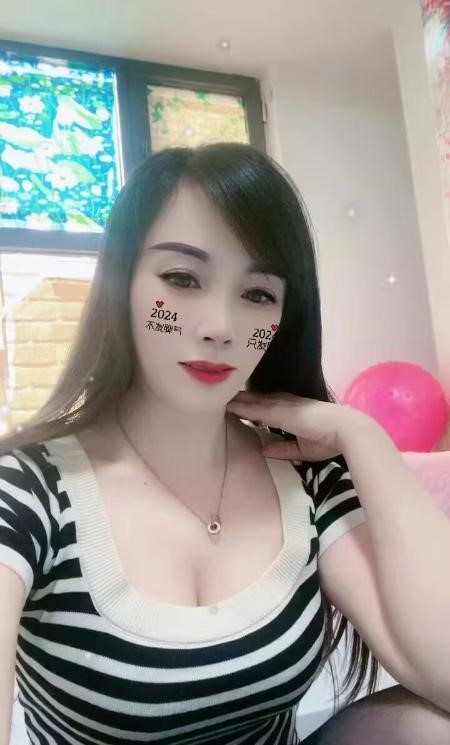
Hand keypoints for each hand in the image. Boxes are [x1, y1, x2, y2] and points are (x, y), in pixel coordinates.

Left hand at [226, 390, 373, 460]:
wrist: (345, 430)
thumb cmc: (329, 439)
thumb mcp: (301, 449)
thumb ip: (282, 449)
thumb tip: (263, 450)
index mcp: (290, 410)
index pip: (265, 405)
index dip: (249, 405)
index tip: (233, 405)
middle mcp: (284, 404)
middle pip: (254, 400)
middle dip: (237, 399)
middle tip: (218, 397)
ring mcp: (281, 406)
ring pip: (251, 401)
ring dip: (234, 400)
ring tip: (215, 398)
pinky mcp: (279, 411)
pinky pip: (254, 408)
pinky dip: (239, 406)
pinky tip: (226, 405)